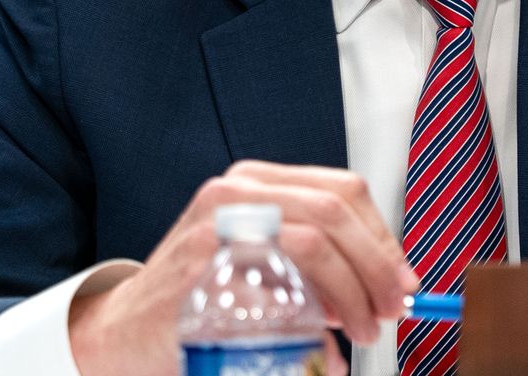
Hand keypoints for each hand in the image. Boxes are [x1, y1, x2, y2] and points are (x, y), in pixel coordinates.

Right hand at [70, 160, 417, 375]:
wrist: (124, 332)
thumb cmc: (200, 296)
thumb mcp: (261, 257)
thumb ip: (315, 257)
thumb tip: (387, 282)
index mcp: (256, 182)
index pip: (342, 191)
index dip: (382, 238)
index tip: (403, 279)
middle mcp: (236, 194)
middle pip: (334, 214)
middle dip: (375, 266)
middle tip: (390, 310)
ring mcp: (216, 228)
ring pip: (312, 246)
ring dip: (350, 295)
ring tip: (359, 329)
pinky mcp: (203, 271)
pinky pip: (276, 293)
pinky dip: (310, 325)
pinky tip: (316, 344)